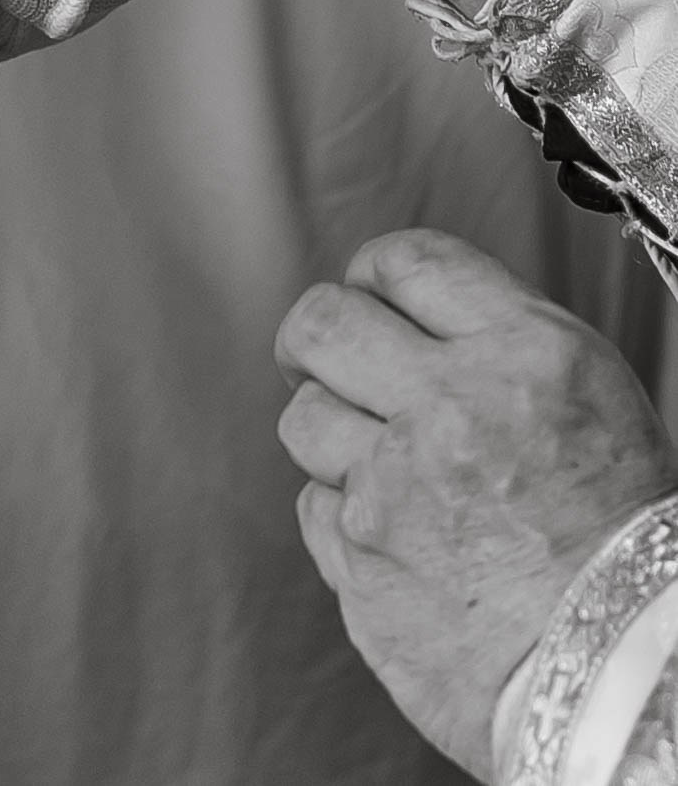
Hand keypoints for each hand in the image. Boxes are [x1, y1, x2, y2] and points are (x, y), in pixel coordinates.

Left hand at [275, 228, 677, 779]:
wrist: (628, 672)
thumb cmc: (623, 535)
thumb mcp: (589, 393)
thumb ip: (495, 337)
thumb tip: (410, 310)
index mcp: (523, 352)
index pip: (407, 260)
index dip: (375, 270)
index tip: (371, 291)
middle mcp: (451, 407)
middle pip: (323, 321)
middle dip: (316, 334)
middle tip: (327, 357)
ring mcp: (395, 486)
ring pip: (304, 415)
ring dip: (331, 428)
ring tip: (376, 455)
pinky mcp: (361, 560)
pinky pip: (314, 504)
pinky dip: (343, 511)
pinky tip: (392, 528)